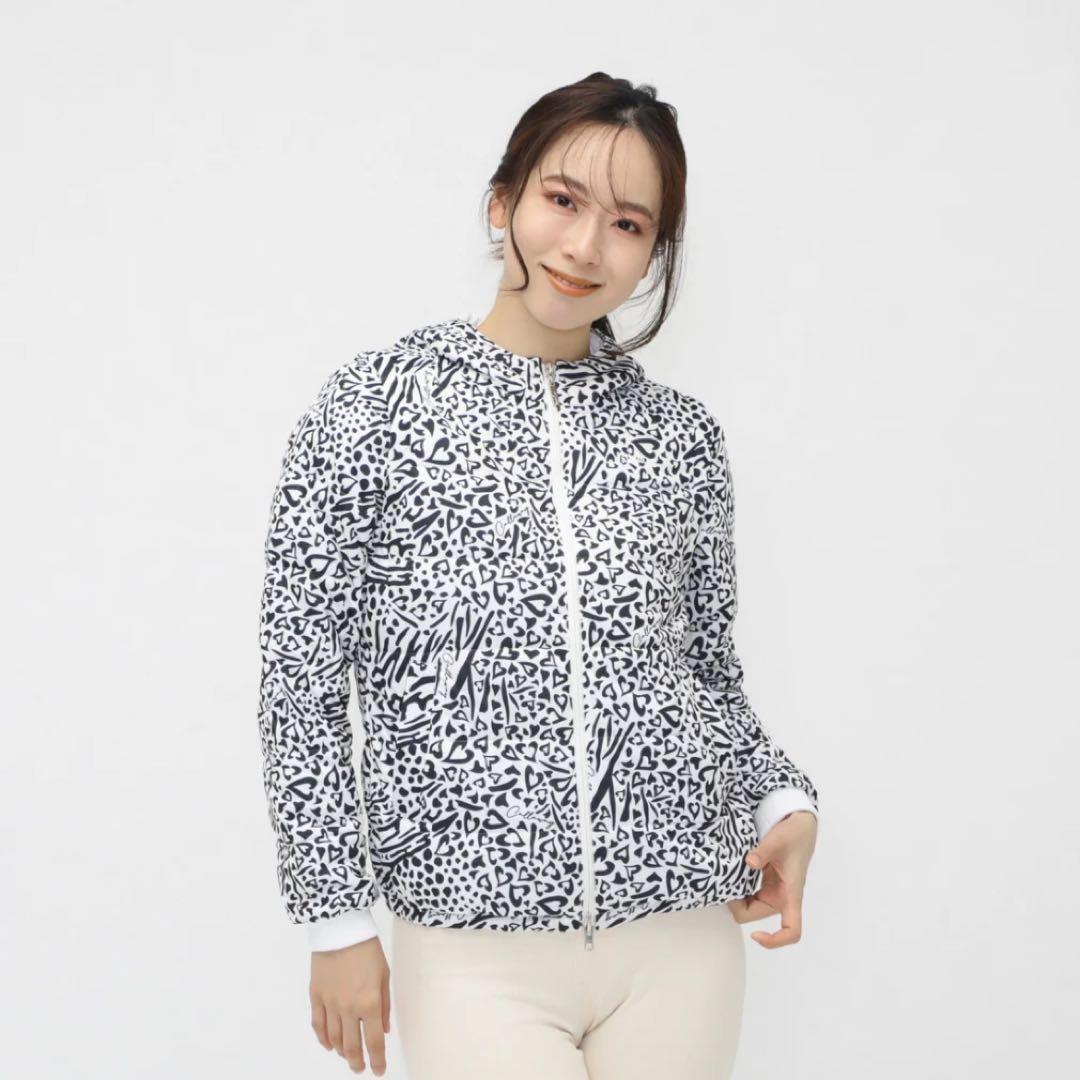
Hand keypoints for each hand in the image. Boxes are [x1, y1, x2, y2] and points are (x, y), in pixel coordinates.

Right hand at [310, 936, 391, 1074]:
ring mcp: (329, 1003)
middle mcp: (348, 1008)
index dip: (377, 1060)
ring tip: (348, 1057)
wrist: (341, 929)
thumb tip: (383, 1030)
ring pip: (334, 1039)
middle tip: (361, 1068)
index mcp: (369, 1003)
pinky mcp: (316, 996)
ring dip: (342, 1052)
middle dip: (357, 1062)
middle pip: (351, 1046)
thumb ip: (384, 1005)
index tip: (379, 1070)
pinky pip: (318, 1025)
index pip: (373, 1042)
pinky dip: (323, 1039)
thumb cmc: (367, 949)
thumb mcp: (384, 975)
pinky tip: (329, 1044)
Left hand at [725, 809, 816, 948]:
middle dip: (739, 906)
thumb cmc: (794, 835)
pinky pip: (749, 894)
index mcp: (791, 893)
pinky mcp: (766, 884)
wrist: (799, 825)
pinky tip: (731, 875)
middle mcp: (782, 897)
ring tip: (726, 878)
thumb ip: (764, 851)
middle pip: (756, 916)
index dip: (775, 940)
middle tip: (725, 885)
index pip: (791, 930)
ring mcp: (773, 891)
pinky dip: (738, 889)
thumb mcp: (779, 840)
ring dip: (737, 897)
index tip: (755, 934)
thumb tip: (750, 862)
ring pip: (749, 906)